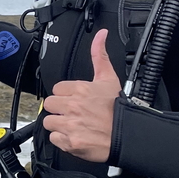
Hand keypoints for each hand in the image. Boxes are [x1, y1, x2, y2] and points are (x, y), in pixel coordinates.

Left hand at [42, 29, 121, 162]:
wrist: (129, 135)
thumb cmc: (120, 109)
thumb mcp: (109, 78)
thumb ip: (100, 55)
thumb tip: (100, 35)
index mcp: (80, 89)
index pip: (57, 89)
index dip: (65, 95)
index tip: (74, 100)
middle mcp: (73, 106)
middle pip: (50, 104)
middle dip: (59, 108)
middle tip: (71, 112)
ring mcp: (71, 125)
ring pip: (49, 122)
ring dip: (58, 124)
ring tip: (73, 125)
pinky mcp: (71, 142)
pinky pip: (54, 139)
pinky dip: (62, 140)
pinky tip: (74, 136)